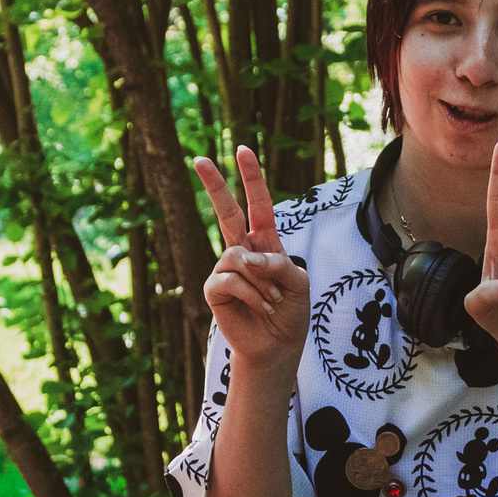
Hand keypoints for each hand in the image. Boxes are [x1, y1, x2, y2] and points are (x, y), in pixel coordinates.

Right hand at [195, 146, 308, 368]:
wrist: (277, 347)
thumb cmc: (290, 313)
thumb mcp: (299, 283)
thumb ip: (279, 263)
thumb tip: (247, 257)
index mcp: (265, 242)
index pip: (258, 204)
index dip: (252, 177)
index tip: (243, 149)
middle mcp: (242, 251)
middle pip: (227, 212)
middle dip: (215, 184)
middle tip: (198, 159)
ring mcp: (225, 269)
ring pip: (237, 256)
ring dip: (262, 282)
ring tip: (273, 302)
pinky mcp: (214, 289)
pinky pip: (230, 279)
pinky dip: (251, 294)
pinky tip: (260, 308)